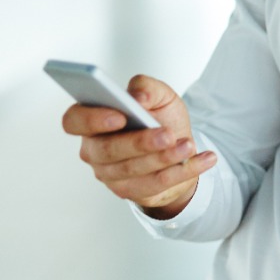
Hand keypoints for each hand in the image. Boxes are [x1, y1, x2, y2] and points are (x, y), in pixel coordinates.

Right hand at [62, 74, 214, 218]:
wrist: (178, 149)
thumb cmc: (161, 119)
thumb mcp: (160, 96)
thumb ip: (147, 87)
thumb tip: (137, 97)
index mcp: (92, 122)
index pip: (74, 121)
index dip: (92, 120)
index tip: (119, 116)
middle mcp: (95, 150)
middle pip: (108, 150)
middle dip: (140, 143)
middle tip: (168, 135)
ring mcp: (109, 174)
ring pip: (134, 169)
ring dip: (165, 158)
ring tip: (188, 146)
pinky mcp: (131, 191)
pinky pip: (156, 184)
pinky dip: (184, 171)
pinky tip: (204, 159)